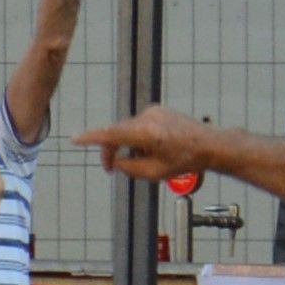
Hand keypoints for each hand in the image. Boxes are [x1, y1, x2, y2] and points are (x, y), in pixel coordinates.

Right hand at [82, 106, 216, 184]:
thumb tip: (116, 162)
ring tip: (144, 159)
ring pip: (128, 130)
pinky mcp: (158, 110)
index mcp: (145, 134)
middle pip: (117, 133)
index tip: (75, 139)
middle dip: (111, 150)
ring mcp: (153, 112)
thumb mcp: (154, 173)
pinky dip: (139, 137)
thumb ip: (129, 168)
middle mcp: (147, 118)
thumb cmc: (185, 161)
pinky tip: (153, 148)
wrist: (210, 145)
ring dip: (128, 144)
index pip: (110, 135)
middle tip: (111, 168)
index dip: (90, 138)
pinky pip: (139, 125)